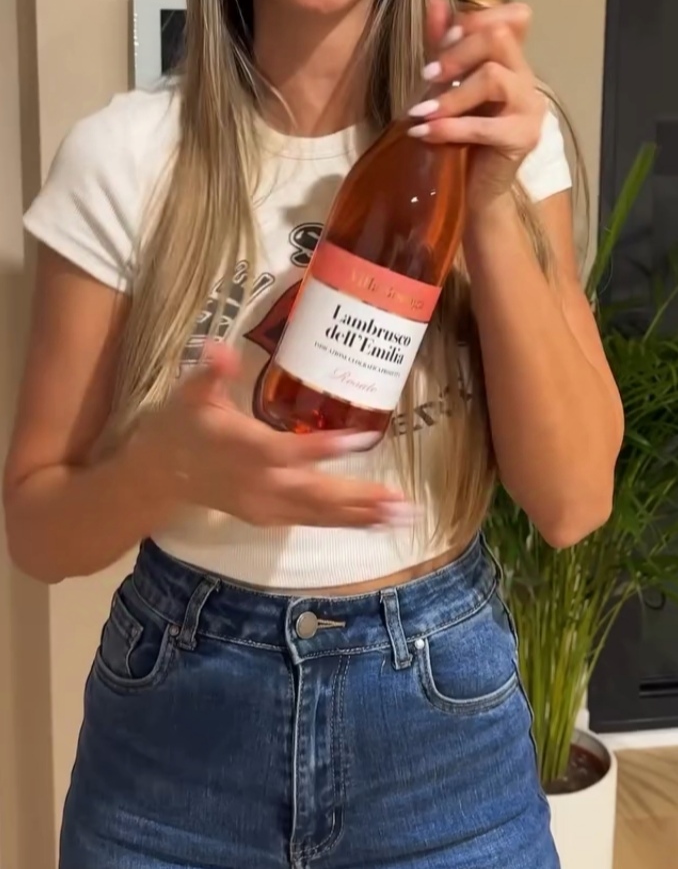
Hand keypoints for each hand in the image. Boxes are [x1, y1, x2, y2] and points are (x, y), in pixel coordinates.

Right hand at [136, 342, 406, 528]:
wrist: (158, 476)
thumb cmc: (180, 426)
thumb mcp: (190, 393)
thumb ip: (210, 372)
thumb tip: (220, 348)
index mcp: (245, 449)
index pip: (288, 450)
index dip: (323, 448)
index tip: (361, 439)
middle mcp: (260, 484)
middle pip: (315, 493)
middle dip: (360, 497)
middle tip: (401, 499)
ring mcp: (266, 506)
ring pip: (319, 514)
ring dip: (363, 515)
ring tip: (403, 514)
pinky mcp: (270, 518)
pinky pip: (313, 522)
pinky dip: (347, 523)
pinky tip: (378, 521)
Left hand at [407, 0, 545, 217]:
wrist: (473, 189)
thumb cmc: (461, 136)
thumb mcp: (447, 85)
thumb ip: (442, 44)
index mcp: (513, 61)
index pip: (514, 16)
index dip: (475, 19)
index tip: (442, 40)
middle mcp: (527, 78)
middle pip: (499, 38)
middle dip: (457, 52)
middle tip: (427, 76)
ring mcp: (530, 108)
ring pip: (493, 77)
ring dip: (451, 94)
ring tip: (421, 112)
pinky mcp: (524, 138)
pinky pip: (486, 126)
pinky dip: (450, 127)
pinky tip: (424, 133)